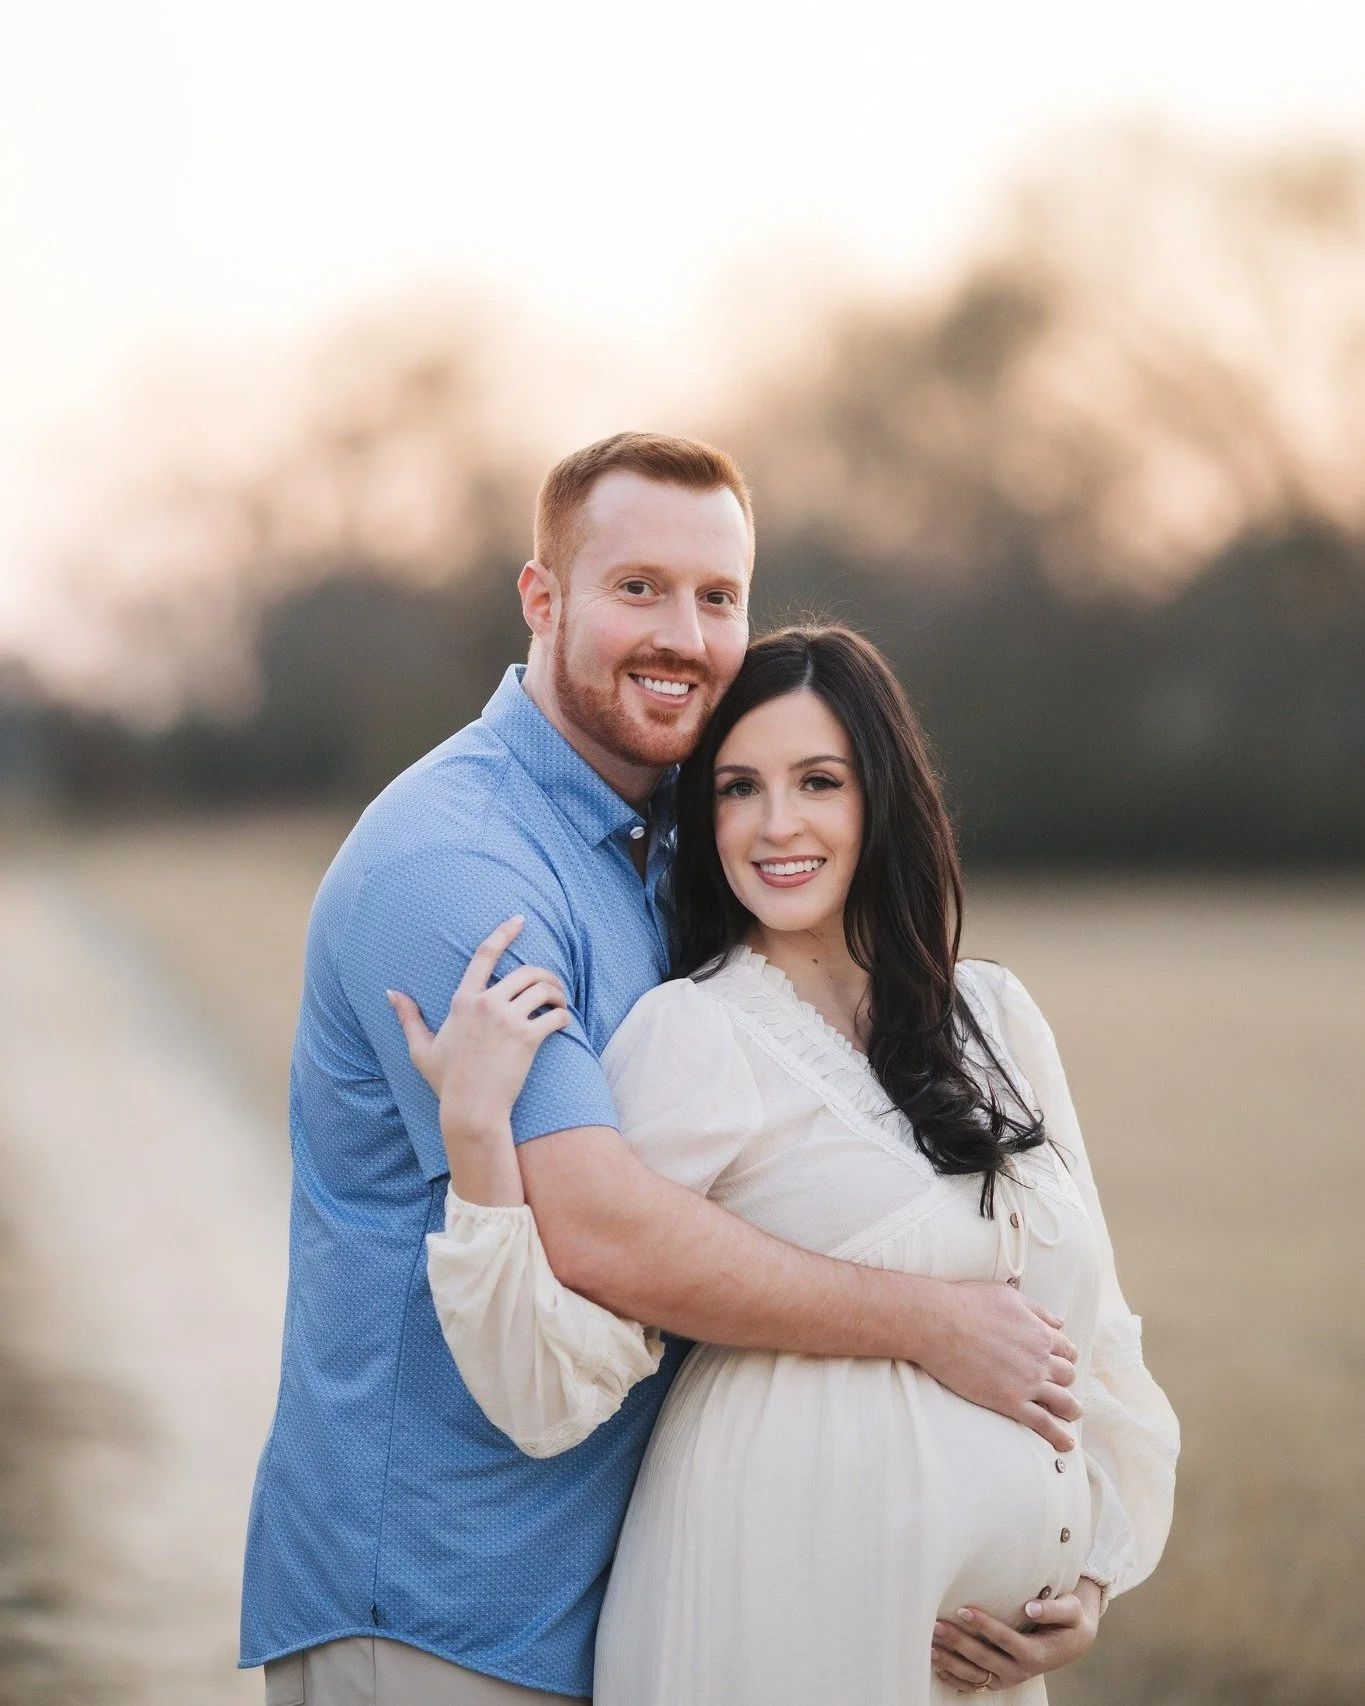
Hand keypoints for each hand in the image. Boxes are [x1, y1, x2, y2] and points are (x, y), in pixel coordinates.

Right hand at [387, 916, 570, 1201]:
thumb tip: (391, 994)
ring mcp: (507, 1020)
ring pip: (544, 989)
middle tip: (554, 986)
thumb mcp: (422, 1047)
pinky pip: (555, 1016)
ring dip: (558, 993)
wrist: (471, 1109)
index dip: (504, 933)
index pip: (484, 955)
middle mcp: (486, 1004)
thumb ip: (408, 1017)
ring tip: (561, 1002)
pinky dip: (564, 1016)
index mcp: (462, 1001)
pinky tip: (564, 1022)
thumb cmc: (447, 1081)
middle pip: (526, 972)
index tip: (519, 921)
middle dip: (546, 974)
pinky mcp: (527, 1038)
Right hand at [914, 1280, 1080, 1451]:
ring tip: (1071, 1415)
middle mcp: (1040, 1360)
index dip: (1065, 1356)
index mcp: (1040, 1334)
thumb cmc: (969, 1304)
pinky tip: (1066, 1444)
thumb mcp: (1008, 1296)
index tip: (1060, 1361)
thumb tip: (1060, 1322)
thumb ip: (1038, 1310)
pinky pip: (1043, 1424)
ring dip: (1071, 1409)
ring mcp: (1027, 1384)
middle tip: (1058, 1385)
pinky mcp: (1010, 1402)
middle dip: (1065, 1380)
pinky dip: (1058, 1435)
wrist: (939, 1323)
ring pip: (1063, 1401)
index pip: (1066, 1349)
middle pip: (1067, 1375)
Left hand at [932, 1579, 1101, 1692]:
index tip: (963, 1609)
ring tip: (929, 1645)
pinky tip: (936, 1665)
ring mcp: (1007, 1678)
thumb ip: (1055, 1609)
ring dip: (951, 1662)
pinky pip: (973, 1685)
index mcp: (1036, 1653)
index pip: (1006, 1640)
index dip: (985, 1626)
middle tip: (936, 1624)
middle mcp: (1020, 1671)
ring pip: (975, 1676)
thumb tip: (1031, 1606)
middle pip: (984, 1659)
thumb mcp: (1071, 1611)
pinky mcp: (999, 1680)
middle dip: (959, 1643)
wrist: (1070, 1642)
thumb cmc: (1068, 1620)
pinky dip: (954, 1678)